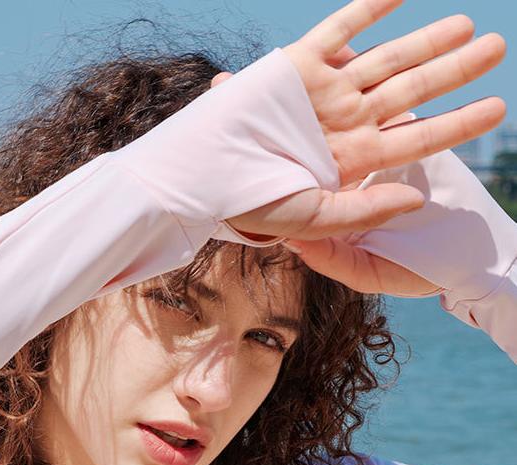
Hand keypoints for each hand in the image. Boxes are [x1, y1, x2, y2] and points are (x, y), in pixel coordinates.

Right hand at [222, 0, 505, 242]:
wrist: (203, 175)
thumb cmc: (253, 205)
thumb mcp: (314, 218)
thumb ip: (365, 209)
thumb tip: (415, 198)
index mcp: (352, 159)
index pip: (417, 138)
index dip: (458, 123)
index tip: (497, 109)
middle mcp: (344, 121)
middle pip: (412, 90)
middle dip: (454, 70)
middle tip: (496, 49)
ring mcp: (324, 90)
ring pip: (386, 58)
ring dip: (426, 40)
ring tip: (467, 24)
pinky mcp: (298, 65)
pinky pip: (339, 29)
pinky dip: (368, 8)